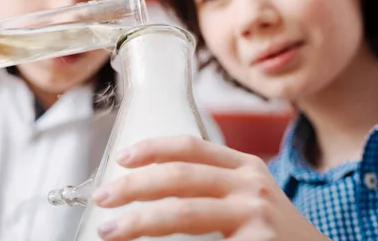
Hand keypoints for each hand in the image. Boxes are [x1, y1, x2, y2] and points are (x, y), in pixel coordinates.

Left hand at [91, 135, 329, 240]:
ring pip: (184, 212)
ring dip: (140, 221)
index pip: (190, 146)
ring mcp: (256, 213)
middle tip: (103, 199)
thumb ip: (209, 186)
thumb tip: (149, 188)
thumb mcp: (246, 196)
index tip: (121, 159)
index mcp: (244, 166)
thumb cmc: (274, 232)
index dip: (152, 148)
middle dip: (134, 186)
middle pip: (180, 175)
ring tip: (111, 230)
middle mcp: (250, 183)